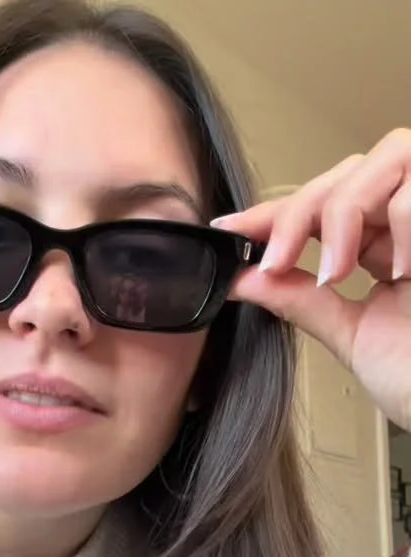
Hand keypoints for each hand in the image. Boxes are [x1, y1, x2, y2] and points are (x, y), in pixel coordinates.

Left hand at [211, 128, 410, 431]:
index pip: (322, 209)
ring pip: (386, 157)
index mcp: (384, 245)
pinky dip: (404, 221)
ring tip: (339, 270)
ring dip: (347, 208)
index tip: (226, 231)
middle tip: (275, 258)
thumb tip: (242, 280)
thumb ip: (303, 303)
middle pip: (347, 172)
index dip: (273, 214)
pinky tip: (402, 270)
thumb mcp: (354, 337)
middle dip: (300, 211)